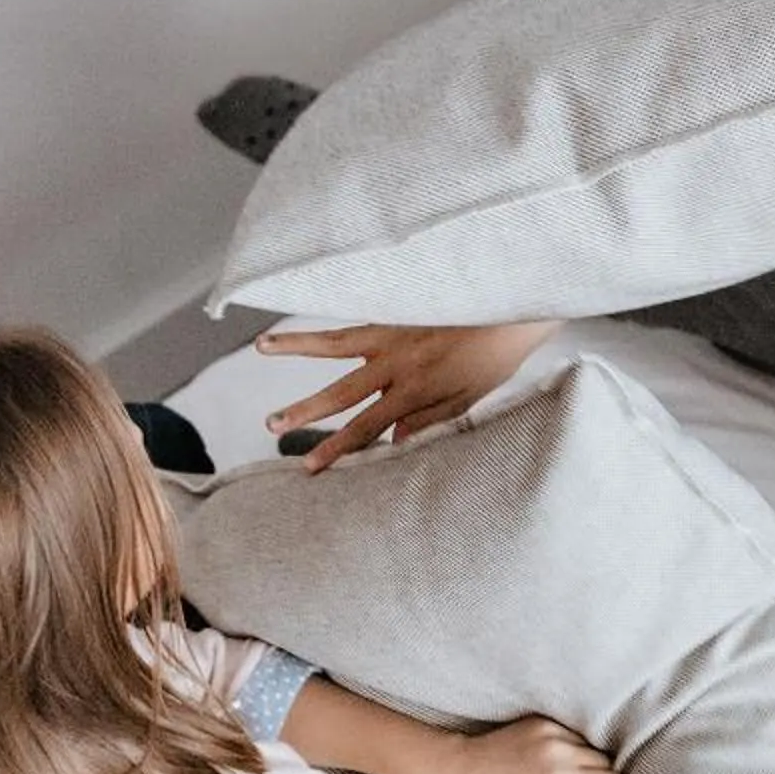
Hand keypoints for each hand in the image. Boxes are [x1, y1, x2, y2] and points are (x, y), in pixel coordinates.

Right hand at [256, 320, 565, 469]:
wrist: (514, 305)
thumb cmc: (496, 357)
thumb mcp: (469, 400)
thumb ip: (429, 421)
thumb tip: (394, 441)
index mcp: (417, 389)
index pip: (367, 426)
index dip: (337, 448)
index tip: (310, 467)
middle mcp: (397, 360)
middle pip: (341, 390)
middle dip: (305, 410)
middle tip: (271, 424)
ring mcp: (392, 332)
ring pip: (335, 342)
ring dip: (295, 347)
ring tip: (261, 347)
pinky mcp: (395, 312)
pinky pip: (355, 321)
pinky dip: (329, 325)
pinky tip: (303, 326)